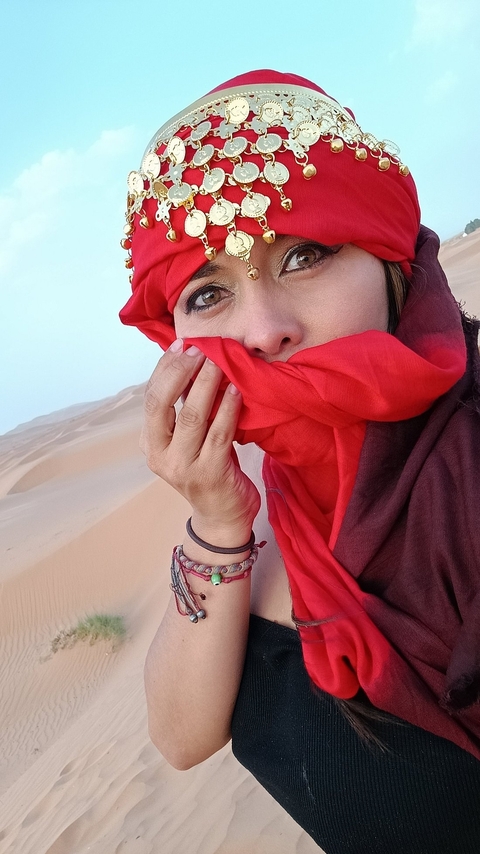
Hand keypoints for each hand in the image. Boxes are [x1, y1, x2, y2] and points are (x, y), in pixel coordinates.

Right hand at [140, 340, 260, 541]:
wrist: (222, 517)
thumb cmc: (208, 470)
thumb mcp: (188, 440)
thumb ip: (186, 410)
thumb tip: (194, 363)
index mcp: (150, 443)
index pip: (151, 397)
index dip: (165, 368)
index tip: (182, 345)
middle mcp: (159, 455)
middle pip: (161, 404)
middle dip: (180, 372)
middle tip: (200, 350)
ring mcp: (182, 467)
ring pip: (192, 416)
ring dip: (206, 384)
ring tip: (219, 361)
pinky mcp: (209, 474)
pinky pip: (219, 433)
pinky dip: (228, 408)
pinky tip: (236, 390)